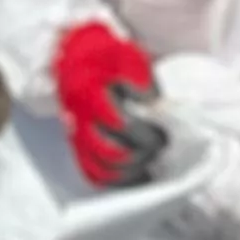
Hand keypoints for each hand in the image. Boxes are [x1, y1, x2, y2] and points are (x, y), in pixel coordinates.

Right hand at [52, 21, 165, 188]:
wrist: (79, 58)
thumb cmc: (109, 58)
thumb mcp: (129, 58)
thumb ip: (143, 83)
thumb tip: (154, 106)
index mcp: (90, 93)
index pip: (120, 124)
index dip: (146, 134)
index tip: (163, 134)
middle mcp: (79, 119)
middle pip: (111, 153)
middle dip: (141, 155)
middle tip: (159, 148)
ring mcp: (77, 136)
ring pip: (101, 170)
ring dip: (131, 173)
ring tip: (151, 164)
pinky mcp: (80, 147)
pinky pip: (94, 174)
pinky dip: (118, 181)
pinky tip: (140, 177)